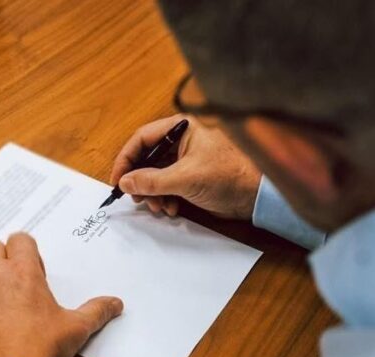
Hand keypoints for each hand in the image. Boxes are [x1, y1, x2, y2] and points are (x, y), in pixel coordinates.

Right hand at [110, 115, 261, 218]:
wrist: (256, 197)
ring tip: (158, 207)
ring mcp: (186, 160)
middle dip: (140, 181)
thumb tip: (126, 182)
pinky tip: (171, 209)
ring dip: (153, 194)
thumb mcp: (185, 178)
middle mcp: (182, 141)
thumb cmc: (229, 176)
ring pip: (155, 176)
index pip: (142, 138)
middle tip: (137, 198)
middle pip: (147, 158)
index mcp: (181, 128)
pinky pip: (166, 187)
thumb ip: (152, 180)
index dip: (126, 159)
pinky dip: (164, 199)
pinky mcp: (190, 178)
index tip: (118, 179)